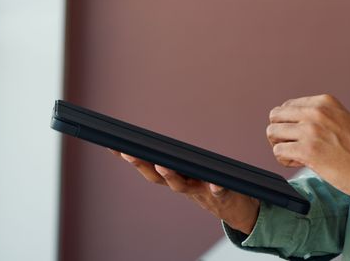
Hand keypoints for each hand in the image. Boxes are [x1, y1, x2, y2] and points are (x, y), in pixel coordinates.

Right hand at [112, 150, 260, 234]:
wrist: (236, 209)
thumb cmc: (211, 186)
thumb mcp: (193, 171)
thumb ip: (179, 159)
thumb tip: (160, 140)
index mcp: (175, 177)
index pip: (148, 166)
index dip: (131, 157)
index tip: (113, 146)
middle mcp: (184, 185)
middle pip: (157, 177)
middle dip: (142, 165)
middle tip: (129, 153)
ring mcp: (200, 191)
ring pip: (181, 186)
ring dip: (171, 177)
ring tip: (163, 166)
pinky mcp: (222, 193)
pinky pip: (218, 190)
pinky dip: (216, 187)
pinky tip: (214, 182)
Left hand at [267, 94, 349, 196]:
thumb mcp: (341, 119)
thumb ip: (318, 116)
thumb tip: (291, 124)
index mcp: (324, 102)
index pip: (288, 105)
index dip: (290, 123)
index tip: (299, 135)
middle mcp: (316, 112)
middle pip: (276, 116)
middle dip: (279, 132)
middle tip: (291, 145)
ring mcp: (310, 130)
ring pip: (272, 132)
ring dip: (280, 145)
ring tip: (294, 155)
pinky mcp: (307, 150)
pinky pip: (278, 151)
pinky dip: (284, 159)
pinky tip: (298, 162)